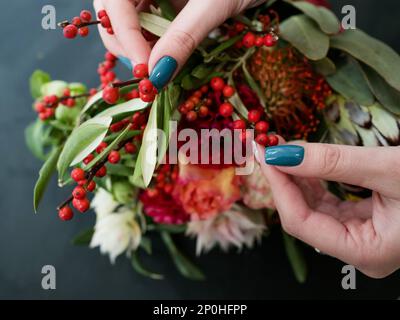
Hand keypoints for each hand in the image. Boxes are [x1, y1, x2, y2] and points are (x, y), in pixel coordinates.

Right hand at [94, 0, 264, 88]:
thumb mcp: (214, 4)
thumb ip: (185, 35)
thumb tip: (158, 74)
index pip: (115, 2)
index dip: (124, 35)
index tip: (145, 68)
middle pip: (114, 14)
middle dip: (126, 46)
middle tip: (148, 73)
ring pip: (130, 23)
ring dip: (141, 50)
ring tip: (161, 70)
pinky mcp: (168, 5)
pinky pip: (151, 27)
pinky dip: (157, 47)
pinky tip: (170, 59)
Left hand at [255, 141, 399, 277]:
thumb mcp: (388, 169)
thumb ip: (333, 161)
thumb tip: (283, 152)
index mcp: (367, 252)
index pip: (301, 223)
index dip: (279, 187)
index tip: (266, 154)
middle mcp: (361, 250)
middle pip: (304, 216)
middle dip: (284, 180)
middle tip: (268, 147)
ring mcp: (362, 236)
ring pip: (314, 208)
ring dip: (297, 178)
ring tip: (281, 149)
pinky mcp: (365, 222)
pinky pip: (329, 203)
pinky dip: (315, 181)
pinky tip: (303, 162)